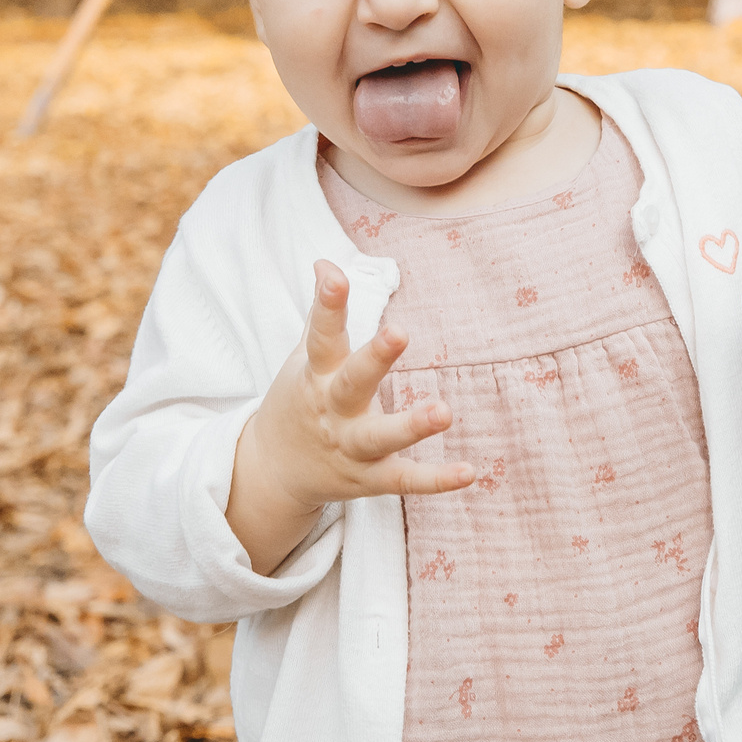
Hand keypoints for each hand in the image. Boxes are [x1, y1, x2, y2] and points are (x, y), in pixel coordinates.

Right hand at [225, 261, 472, 574]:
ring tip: (443, 412)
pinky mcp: (368, 480)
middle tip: (399, 332)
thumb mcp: (304, 357)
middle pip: (353, 382)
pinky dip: (435, 479)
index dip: (327, 304)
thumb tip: (327, 261)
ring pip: (380, 437)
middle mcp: (332, 409)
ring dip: (411, 426)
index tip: (333, 275)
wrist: (272, 472)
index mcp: (317, 374)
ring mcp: (350, 447)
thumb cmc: (301, 400)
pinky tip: (469, 472)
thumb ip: (321, 313)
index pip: (321, 334)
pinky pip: (404, 480)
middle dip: (374, 359)